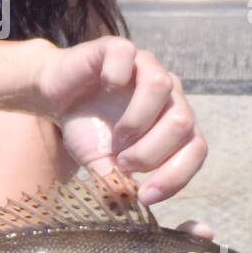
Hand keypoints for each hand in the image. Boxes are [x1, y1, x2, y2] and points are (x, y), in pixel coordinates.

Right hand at [36, 36, 206, 203]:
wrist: (55, 96)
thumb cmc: (86, 128)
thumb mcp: (101, 163)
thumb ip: (117, 182)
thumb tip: (127, 205)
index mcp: (173, 120)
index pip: (196, 149)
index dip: (176, 176)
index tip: (146, 197)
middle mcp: (168, 93)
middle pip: (184, 121)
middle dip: (152, 152)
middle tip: (124, 163)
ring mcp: (145, 66)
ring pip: (161, 86)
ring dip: (136, 122)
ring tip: (115, 138)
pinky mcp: (118, 47)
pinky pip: (127, 56)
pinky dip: (114, 78)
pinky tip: (102, 89)